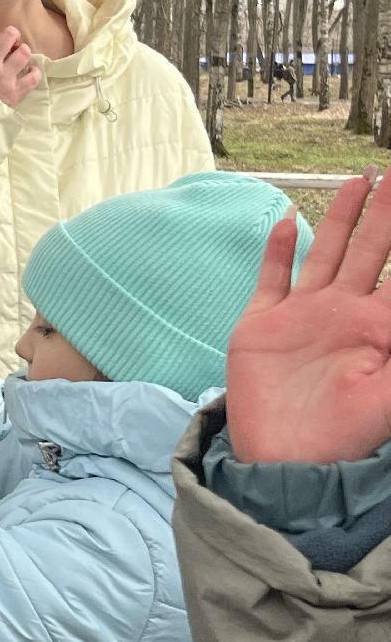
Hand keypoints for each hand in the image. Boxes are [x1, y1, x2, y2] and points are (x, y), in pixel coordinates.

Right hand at [0, 27, 39, 106]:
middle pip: (9, 35)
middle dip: (11, 37)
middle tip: (10, 44)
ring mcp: (4, 77)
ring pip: (24, 53)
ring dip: (23, 52)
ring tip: (19, 57)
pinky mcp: (14, 92)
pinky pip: (33, 77)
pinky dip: (34, 73)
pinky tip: (30, 72)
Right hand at [226, 167, 390, 463]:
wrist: (285, 459)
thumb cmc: (347, 433)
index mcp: (378, 326)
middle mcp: (343, 312)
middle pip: (367, 251)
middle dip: (384, 214)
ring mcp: (302, 315)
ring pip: (326, 253)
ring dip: (341, 218)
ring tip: (358, 182)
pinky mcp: (263, 323)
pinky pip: (272, 278)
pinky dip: (279, 249)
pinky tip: (289, 221)